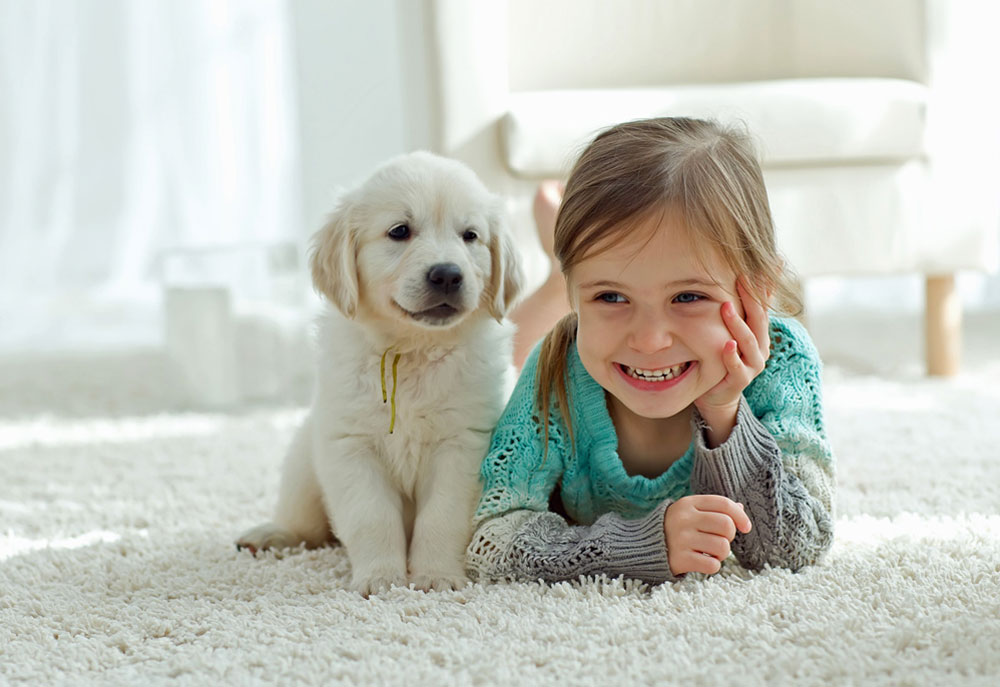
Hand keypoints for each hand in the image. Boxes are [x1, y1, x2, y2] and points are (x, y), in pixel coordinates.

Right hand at [664, 495, 752, 575]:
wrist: (643, 546)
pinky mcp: (680, 559)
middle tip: (720, 540)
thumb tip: (740, 508)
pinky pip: (713, 565)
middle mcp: (684, 519)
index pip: (723, 504)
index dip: (740, 516)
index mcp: (688, 504)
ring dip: (722, 554)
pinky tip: (703, 562)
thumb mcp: (690, 511)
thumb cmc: (674, 527)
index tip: (745, 527)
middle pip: (726, 525)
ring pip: (722, 547)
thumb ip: (713, 509)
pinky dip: (713, 566)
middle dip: (729, 536)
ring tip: (710, 553)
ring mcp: (681, 539)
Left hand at [694, 280, 770, 444]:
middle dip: (751, 297)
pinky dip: (732, 356)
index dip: (765, 285)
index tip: (768, 264)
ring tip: (727, 307)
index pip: (764, 305)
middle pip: (758, 319)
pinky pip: (737, 367)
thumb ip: (736, 312)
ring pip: (749, 341)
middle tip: (742, 277)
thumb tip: (732, 280)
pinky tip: (727, 345)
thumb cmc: (723, 358)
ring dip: (737, 323)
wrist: (718, 394)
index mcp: (760, 334)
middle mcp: (761, 347)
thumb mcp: (731, 333)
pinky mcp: (740, 380)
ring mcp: (753, 365)